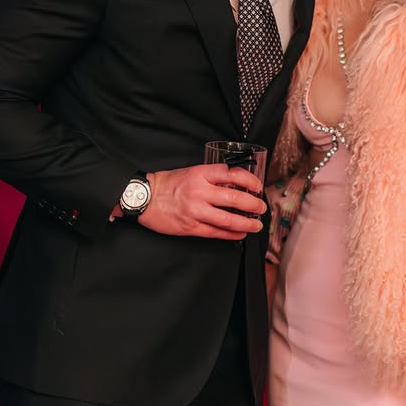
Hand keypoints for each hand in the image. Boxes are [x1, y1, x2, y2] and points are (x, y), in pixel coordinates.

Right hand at [139, 165, 266, 240]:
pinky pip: (217, 232)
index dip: (250, 180)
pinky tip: (240, 233)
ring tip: (256, 225)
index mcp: (201, 174)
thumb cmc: (167, 184)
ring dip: (247, 223)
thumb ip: (212, 178)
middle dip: (253, 205)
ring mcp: (196, 211)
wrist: (144, 198)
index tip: (257, 186)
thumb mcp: (191, 172)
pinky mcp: (191, 227)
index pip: (232, 174)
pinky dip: (232, 234)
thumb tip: (236, 186)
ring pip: (228, 219)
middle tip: (261, 208)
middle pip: (235, 199)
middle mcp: (200, 192)